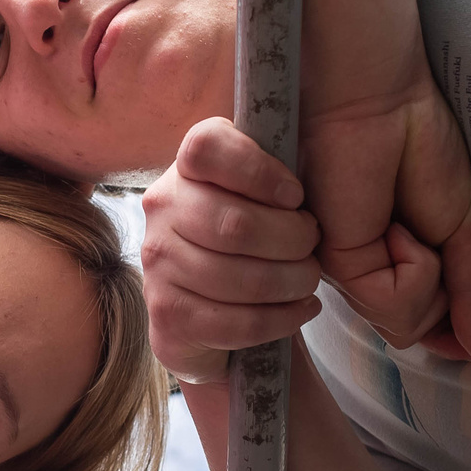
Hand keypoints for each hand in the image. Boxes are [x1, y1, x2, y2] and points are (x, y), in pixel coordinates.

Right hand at [139, 118, 324, 384]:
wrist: (212, 305)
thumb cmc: (252, 236)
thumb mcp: (259, 192)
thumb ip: (275, 171)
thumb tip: (313, 170)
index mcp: (186, 167)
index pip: (206, 148)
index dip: (259, 170)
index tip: (296, 195)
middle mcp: (162, 208)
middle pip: (236, 223)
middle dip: (293, 240)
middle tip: (312, 246)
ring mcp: (157, 263)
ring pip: (241, 278)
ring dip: (293, 282)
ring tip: (308, 280)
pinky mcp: (167, 314)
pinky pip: (237, 322)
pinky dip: (282, 318)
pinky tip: (299, 309)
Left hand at [298, 75, 470, 361]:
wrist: (382, 100)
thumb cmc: (419, 145)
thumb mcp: (460, 228)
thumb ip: (469, 292)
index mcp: (386, 263)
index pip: (418, 323)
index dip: (449, 326)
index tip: (467, 309)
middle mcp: (362, 274)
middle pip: (414, 330)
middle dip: (443, 292)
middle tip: (428, 230)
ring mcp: (347, 273)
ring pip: (404, 325)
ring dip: (429, 275)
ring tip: (407, 219)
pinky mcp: (338, 265)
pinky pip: (396, 301)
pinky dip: (415, 266)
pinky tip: (396, 224)